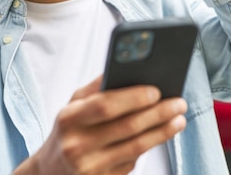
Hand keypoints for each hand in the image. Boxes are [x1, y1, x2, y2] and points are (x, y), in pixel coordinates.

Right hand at [14, 76, 186, 174]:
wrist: (50, 171)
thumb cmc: (70, 128)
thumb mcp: (74, 105)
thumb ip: (97, 87)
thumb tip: (128, 66)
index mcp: (69, 119)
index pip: (105, 105)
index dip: (133, 97)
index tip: (157, 91)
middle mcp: (77, 145)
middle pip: (127, 127)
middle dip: (158, 113)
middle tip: (179, 103)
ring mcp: (90, 168)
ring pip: (136, 147)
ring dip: (163, 132)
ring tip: (180, 119)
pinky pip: (133, 162)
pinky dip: (150, 145)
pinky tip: (163, 134)